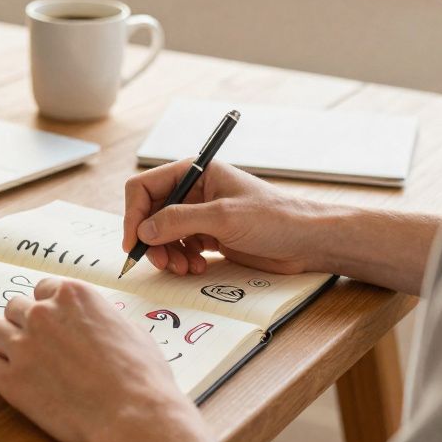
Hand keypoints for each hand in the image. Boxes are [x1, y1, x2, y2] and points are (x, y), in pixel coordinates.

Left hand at [0, 278, 233, 441]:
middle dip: (25, 324)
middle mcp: (43, 313)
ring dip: (5, 343)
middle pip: (14, 306)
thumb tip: (93, 323)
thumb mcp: (129, 329)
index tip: (55, 325)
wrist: (134, 415)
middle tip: (40, 346)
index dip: (49, 308)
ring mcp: (24, 344)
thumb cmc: (141, 376)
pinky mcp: (11, 379)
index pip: (42, 289)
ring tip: (23, 361)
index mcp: (72, 295)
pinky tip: (12, 380)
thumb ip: (99, 318)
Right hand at [122, 160, 330, 275]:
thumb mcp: (223, 217)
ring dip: (167, 254)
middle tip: (161, 263)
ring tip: (184, 269)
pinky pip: (180, 248)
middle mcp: (193, 192)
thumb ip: (179, 221)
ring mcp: (200, 215)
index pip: (145, 188)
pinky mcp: (209, 236)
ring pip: (163, 235)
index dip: (134, 214)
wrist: (308, 242)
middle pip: (150, 214)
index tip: (134, 242)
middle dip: (151, 240)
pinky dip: (181, 260)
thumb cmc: (275, 218)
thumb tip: (144, 230)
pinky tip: (197, 268)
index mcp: (195, 172)